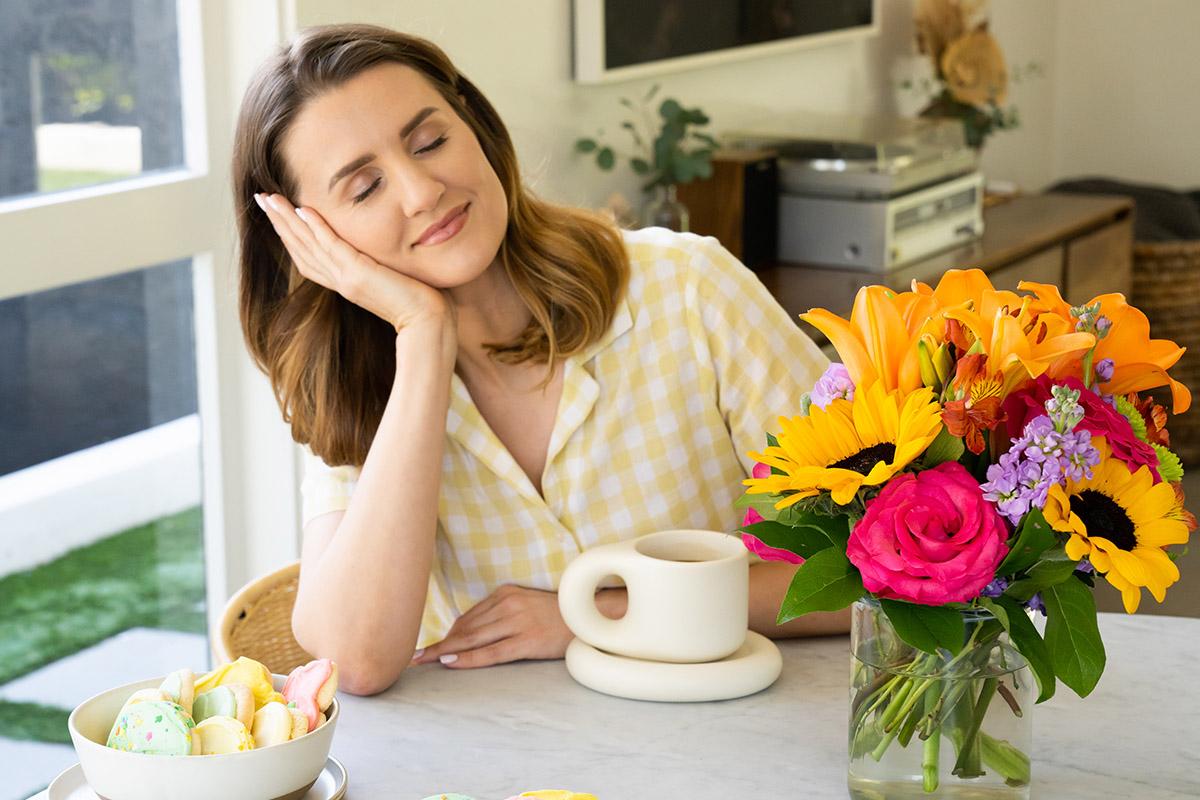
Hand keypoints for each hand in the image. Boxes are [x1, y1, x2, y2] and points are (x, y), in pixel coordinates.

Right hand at [254, 193, 447, 333]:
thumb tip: (382, 253)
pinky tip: (302, 211)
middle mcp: (340, 281)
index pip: (309, 256)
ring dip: (287, 221)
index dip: (290, 235)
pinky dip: (316, 229)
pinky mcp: (358, 275)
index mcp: (345, 282)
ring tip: (269, 199)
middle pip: (300, 249)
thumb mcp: (391, 278)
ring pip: (309, 245)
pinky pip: (332, 247)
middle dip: (279, 223)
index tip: (278, 213)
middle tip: (261, 199)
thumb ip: (379, 265)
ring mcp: (347, 279)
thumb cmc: (420, 302)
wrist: (429, 322)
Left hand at [411, 585, 626, 668]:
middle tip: (413, 656)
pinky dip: (467, 658)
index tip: (427, 645)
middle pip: (465, 628)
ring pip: (473, 639)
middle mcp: (509, 604)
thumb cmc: (557, 615)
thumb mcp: (525, 605)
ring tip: (424, 661)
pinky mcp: (527, 640)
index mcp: (506, 593)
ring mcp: (518, 622)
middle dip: (437, 643)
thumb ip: (499, 613)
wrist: (590, 617)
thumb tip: (467, 634)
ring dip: (445, 651)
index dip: (447, 634)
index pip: (468, 617)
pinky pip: (491, 652)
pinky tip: (449, 662)